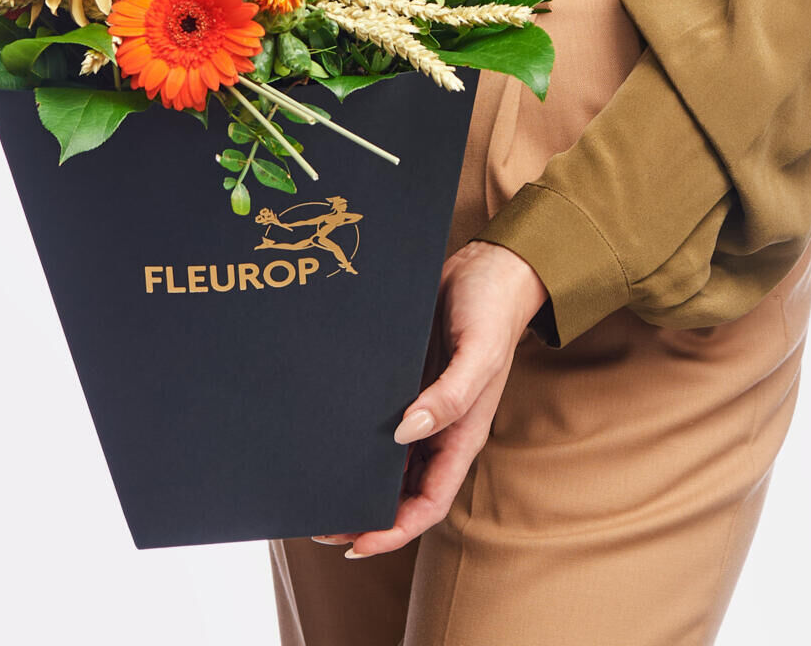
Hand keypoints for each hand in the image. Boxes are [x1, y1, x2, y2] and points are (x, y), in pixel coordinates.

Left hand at [312, 241, 549, 559]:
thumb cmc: (493, 310)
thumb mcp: (479, 354)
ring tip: (317, 488)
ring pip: (387, 460)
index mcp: (462, 435)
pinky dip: (356, 435)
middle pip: (402, 490)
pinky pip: (379, 419)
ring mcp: (421, 406)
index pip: (428, 502)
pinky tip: (329, 435)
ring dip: (356, 477)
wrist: (490, 265)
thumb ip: (449, 396)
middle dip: (366, 513)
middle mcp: (440, 429)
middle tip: (321, 524)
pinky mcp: (405, 380)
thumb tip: (406, 433)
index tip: (358, 544)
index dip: (395, 530)